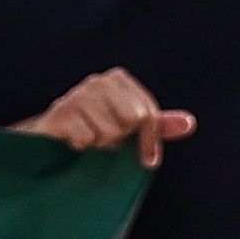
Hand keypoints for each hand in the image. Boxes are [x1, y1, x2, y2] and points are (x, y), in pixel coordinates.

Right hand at [15, 64, 195, 165]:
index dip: (149, 141)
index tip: (146, 159)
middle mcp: (97, 82)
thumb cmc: (95, 130)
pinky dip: (82, 146)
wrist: (50, 135)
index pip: (148, 114)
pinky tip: (73, 140)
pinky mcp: (59, 112)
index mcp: (118, 80)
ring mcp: (76, 95)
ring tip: (88, 137)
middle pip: (131, 120)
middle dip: (120, 140)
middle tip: (105, 140)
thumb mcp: (129, 128)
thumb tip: (189, 123)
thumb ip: (158, 126)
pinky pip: (86, 138)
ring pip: (109, 132)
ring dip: (99, 145)